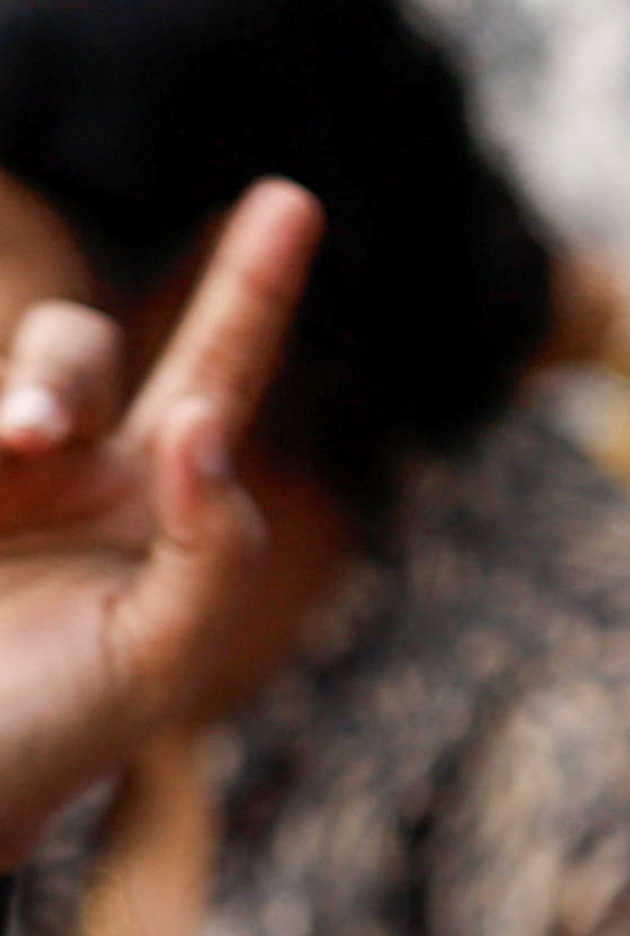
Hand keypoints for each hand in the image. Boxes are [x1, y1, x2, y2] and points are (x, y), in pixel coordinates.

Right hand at [0, 180, 318, 863]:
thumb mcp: (161, 660)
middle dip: (59, 368)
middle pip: (80, 349)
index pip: (215, 376)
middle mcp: (68, 469)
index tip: (293, 198)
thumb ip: (212, 548)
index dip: (252, 289)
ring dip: (21, 397)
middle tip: (32, 434)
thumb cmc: (52, 737)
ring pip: (23, 375)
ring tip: (9, 450)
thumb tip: (205, 430)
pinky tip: (1, 469)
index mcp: (155, 504)